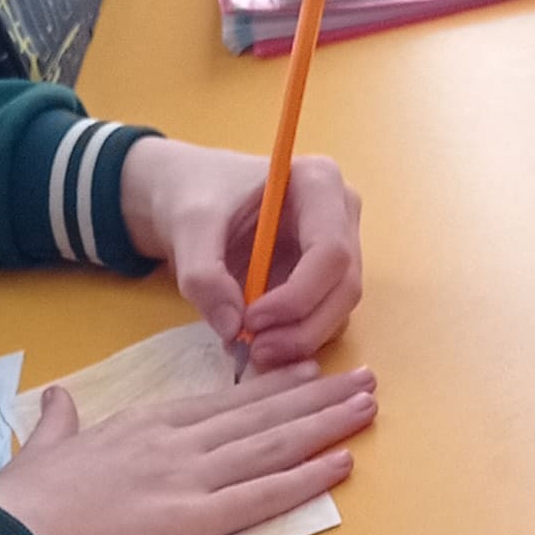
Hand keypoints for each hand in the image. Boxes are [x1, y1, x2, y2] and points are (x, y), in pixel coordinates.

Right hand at [0, 362, 376, 534]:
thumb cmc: (26, 499)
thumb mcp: (44, 446)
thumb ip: (60, 420)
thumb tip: (57, 398)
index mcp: (145, 423)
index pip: (224, 401)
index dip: (272, 387)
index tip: (308, 373)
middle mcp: (176, 441)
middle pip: (261, 413)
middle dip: (318, 395)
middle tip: (364, 379)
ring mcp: (188, 478)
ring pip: (272, 444)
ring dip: (326, 424)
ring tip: (368, 407)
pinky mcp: (193, 521)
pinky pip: (262, 497)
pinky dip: (306, 478)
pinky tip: (341, 462)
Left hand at [118, 137, 362, 369]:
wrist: (190, 194)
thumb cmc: (196, 194)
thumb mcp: (189, 227)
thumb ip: (203, 276)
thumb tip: (232, 328)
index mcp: (318, 183)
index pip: (330, 252)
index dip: (297, 296)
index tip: (250, 321)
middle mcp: (340, 214)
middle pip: (344, 286)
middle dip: (303, 328)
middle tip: (254, 351)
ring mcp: (338, 247)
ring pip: (339, 310)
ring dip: (299, 340)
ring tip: (251, 351)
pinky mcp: (324, 277)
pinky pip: (323, 319)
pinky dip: (294, 340)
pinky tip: (258, 344)